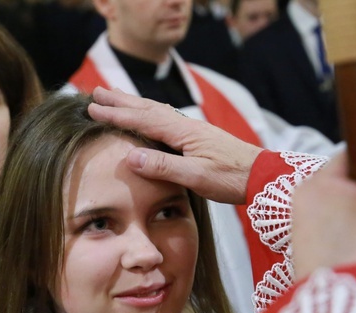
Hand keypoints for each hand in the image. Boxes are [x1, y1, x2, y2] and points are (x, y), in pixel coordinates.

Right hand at [87, 87, 262, 203]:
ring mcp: (192, 131)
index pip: (142, 120)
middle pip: (146, 108)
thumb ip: (162, 167)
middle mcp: (186, 127)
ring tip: (115, 97)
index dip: (116, 114)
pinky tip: (147, 116)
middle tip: (95, 92)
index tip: (93, 107)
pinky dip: (148, 114)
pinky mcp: (197, 139)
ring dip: (132, 104)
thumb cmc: (231, 178)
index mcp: (183, 133)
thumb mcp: (195, 177)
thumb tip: (130, 157)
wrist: (263, 176)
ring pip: (155, 112)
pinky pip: (165, 120)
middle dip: (120, 101)